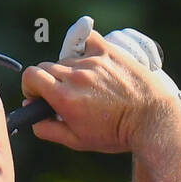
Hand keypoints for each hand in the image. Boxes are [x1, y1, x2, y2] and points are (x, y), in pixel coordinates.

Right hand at [21, 28, 178, 153]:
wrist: (150, 119)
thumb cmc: (114, 133)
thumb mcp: (77, 141)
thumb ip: (49, 130)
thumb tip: (34, 119)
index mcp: (64, 98)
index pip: (31, 77)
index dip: (30, 87)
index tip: (39, 96)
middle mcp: (76, 75)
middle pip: (46, 67)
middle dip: (48, 82)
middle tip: (63, 95)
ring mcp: (93, 60)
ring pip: (66, 58)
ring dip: (69, 70)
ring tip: (87, 86)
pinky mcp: (109, 51)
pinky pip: (87, 40)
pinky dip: (84, 48)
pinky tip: (90, 60)